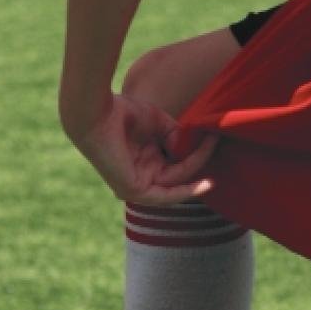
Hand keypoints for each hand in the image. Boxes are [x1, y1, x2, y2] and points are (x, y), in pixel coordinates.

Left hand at [68, 94, 217, 205]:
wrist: (96, 113)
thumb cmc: (121, 112)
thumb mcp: (158, 123)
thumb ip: (176, 137)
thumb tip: (194, 149)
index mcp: (144, 160)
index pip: (177, 165)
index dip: (196, 153)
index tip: (213, 136)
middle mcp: (141, 175)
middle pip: (180, 174)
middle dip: (199, 159)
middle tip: (215, 140)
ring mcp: (136, 185)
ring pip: (176, 181)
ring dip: (195, 166)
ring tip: (210, 145)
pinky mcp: (132, 191)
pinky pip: (166, 196)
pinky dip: (187, 191)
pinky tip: (205, 182)